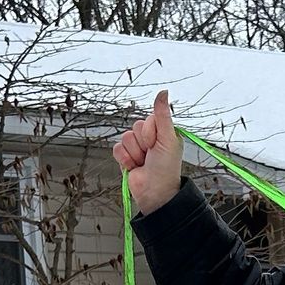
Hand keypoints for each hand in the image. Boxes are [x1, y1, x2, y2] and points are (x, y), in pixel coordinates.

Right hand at [112, 89, 183, 214]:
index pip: (147, 119)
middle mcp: (150, 139)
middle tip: (150, 155)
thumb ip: (162, 115)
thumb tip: (163, 91)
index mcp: (162, 132)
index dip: (149, 132)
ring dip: (134, 153)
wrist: (155, 192)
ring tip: (143, 163)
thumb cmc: (166, 168)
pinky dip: (124, 159)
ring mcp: (137, 148)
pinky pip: (117, 148)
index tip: (155, 144)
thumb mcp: (168, 138)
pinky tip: (134, 167)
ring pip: (125, 138)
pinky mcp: (126, 158)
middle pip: (135, 127)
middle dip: (142, 143)